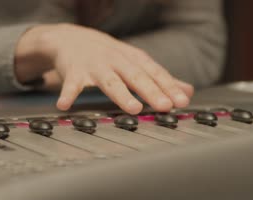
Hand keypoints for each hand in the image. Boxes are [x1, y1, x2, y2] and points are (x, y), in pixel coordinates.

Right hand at [15, 23, 193, 113]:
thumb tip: (187, 91)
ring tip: (134, 108)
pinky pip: (71, 84)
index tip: (182, 101)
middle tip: (165, 106)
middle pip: (137, 77)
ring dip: (122, 95)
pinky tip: (65, 106)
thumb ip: (161, 79)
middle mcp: (117, 61)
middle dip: (152, 91)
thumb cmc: (109, 56)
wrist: (71, 38)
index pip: (156, 74)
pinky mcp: (74, 71)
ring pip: (111, 82)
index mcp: (134, 60)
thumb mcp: (137, 63)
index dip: (169, 87)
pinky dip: (68, 94)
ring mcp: (96, 66)